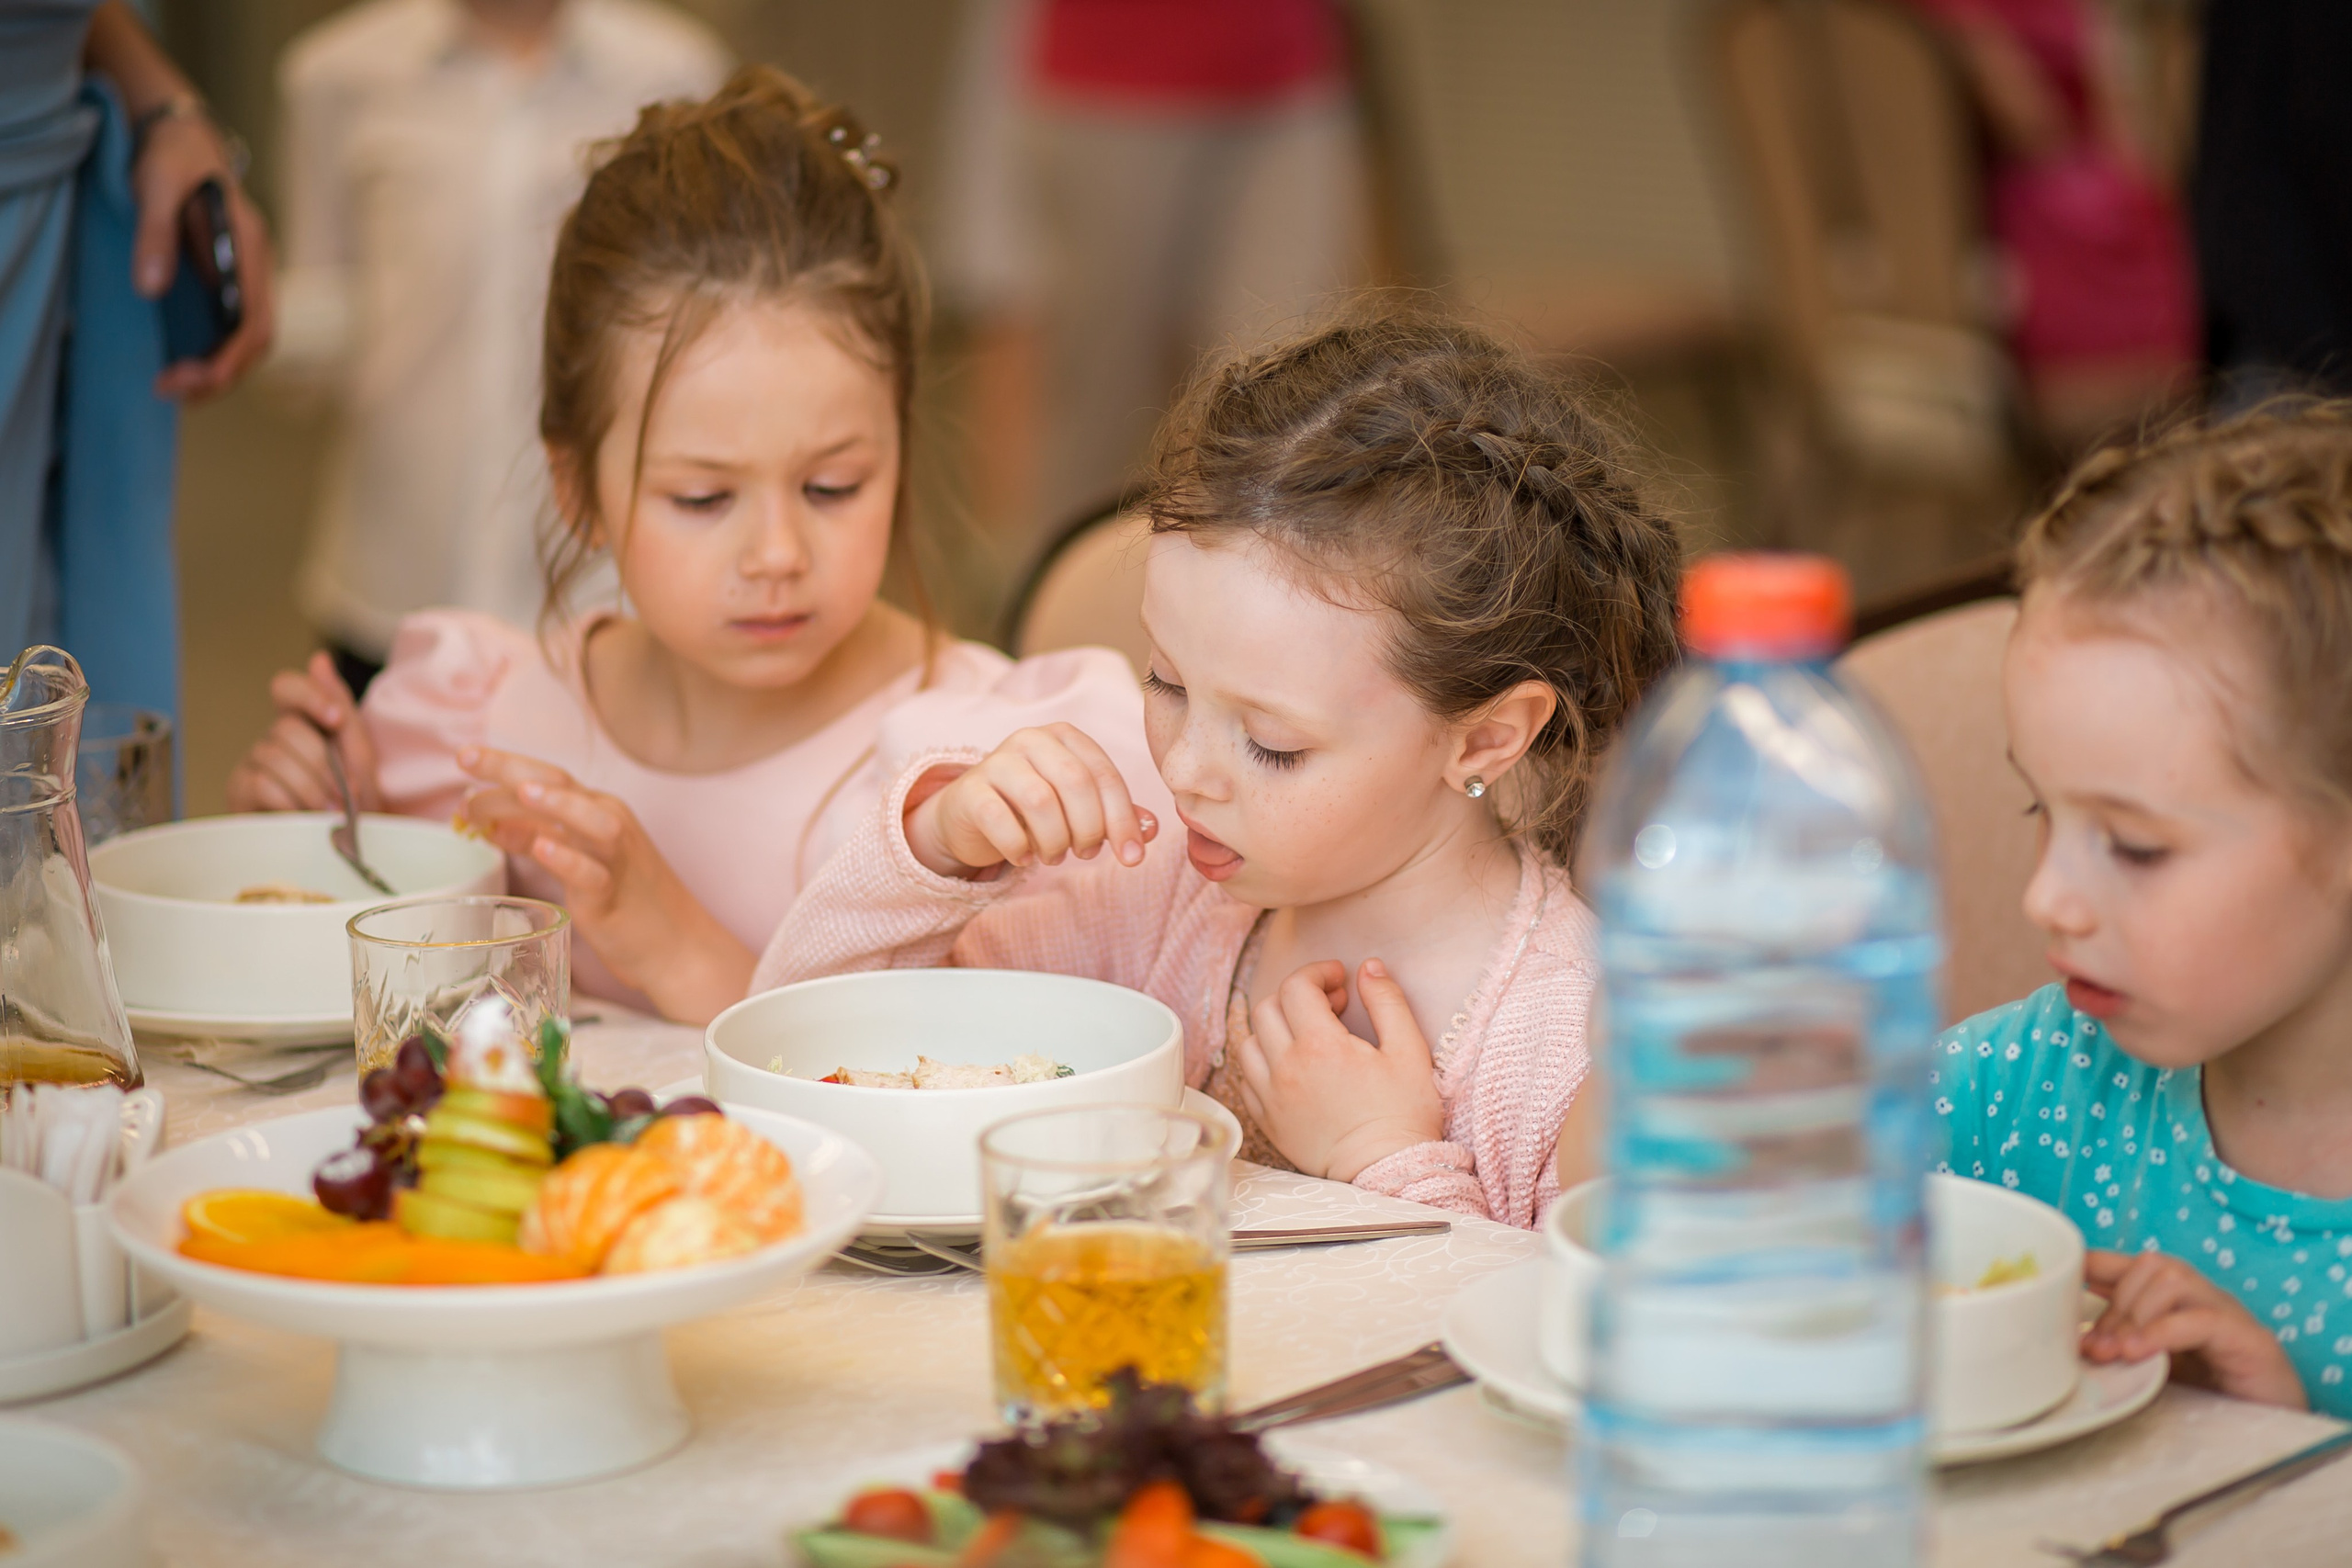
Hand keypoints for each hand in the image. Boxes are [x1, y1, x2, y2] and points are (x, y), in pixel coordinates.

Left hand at [134, 112, 275, 399]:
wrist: (181, 134)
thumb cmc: (171, 156)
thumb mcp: (156, 185)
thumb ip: (155, 234)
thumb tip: (150, 289)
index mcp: (250, 248)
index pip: (255, 323)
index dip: (227, 360)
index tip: (189, 380)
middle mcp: (257, 269)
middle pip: (256, 341)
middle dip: (220, 375)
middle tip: (170, 389)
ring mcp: (246, 276)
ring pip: (248, 341)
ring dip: (217, 371)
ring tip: (173, 385)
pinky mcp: (230, 280)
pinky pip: (232, 329)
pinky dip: (213, 355)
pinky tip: (183, 361)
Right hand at [225, 652, 380, 812]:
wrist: (349, 857)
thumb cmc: (355, 809)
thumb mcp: (361, 758)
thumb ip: (342, 711)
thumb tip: (319, 659)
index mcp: (304, 726)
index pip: (286, 687)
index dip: (307, 696)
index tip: (334, 721)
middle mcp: (273, 740)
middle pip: (287, 728)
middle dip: (323, 766)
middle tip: (343, 796)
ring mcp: (252, 766)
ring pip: (274, 756)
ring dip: (311, 789)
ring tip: (328, 813)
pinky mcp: (239, 793)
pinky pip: (260, 783)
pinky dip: (290, 803)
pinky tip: (302, 819)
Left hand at [457, 747, 751, 1023]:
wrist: (678, 945)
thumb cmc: (626, 902)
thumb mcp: (574, 860)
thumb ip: (534, 837)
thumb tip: (488, 823)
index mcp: (597, 811)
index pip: (547, 776)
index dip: (505, 763)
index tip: (465, 756)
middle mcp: (609, 825)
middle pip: (560, 785)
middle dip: (512, 769)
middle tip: (467, 758)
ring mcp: (616, 860)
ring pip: (588, 821)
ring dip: (555, 804)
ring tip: (520, 793)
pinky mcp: (615, 896)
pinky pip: (593, 873)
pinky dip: (568, 859)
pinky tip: (544, 848)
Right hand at [903, 723, 1156, 878]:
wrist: (971, 814)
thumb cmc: (1034, 808)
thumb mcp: (1079, 807)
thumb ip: (1116, 814)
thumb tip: (1152, 829)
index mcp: (1065, 736)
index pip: (1104, 775)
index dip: (1123, 819)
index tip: (1132, 857)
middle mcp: (1031, 739)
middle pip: (1075, 783)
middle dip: (1089, 828)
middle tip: (1086, 853)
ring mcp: (996, 761)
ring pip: (1040, 801)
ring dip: (1055, 840)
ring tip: (1054, 855)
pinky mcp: (969, 790)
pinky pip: (1000, 820)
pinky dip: (1019, 847)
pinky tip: (1023, 856)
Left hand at [1234, 959, 1445, 1182]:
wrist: (1387, 1172)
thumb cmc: (1402, 1115)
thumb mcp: (1409, 1051)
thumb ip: (1388, 1002)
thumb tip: (1369, 968)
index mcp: (1320, 1045)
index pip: (1297, 986)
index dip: (1318, 972)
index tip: (1340, 979)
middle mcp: (1287, 1067)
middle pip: (1267, 1008)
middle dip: (1297, 995)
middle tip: (1330, 1005)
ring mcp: (1272, 1096)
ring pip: (1249, 1041)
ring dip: (1274, 1027)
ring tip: (1306, 1034)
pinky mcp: (1268, 1120)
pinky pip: (1248, 1079)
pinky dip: (1263, 1062)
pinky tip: (1291, 1066)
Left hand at [2083, 1248, 2307, 1409]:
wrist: (2278, 1426)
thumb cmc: (2213, 1396)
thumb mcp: (2156, 1368)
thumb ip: (2123, 1350)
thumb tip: (2076, 1346)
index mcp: (2177, 1301)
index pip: (2131, 1265)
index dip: (2093, 1264)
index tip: (2058, 1278)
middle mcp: (2202, 1297)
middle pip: (2149, 1267)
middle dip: (2113, 1305)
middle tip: (2094, 1349)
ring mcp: (2228, 1313)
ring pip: (2172, 1280)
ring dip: (2135, 1315)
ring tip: (2117, 1353)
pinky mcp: (2249, 1339)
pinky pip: (2200, 1319)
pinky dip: (2163, 1332)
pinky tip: (2138, 1352)